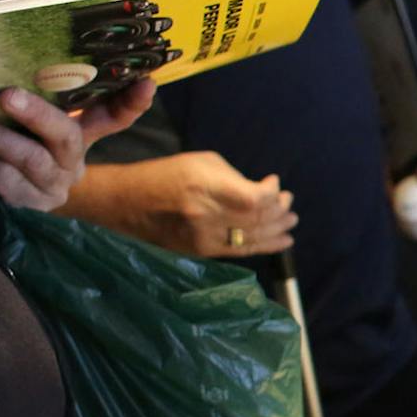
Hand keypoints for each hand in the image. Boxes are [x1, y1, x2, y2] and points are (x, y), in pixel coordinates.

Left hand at [0, 78, 154, 212]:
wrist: (13, 200)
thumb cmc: (21, 148)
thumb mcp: (33, 126)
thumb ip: (36, 103)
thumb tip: (13, 57)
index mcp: (83, 135)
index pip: (116, 117)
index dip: (133, 102)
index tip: (146, 83)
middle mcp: (73, 161)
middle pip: (64, 135)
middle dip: (36, 114)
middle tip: (7, 95)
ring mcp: (54, 186)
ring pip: (29, 160)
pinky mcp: (31, 206)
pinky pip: (9, 185)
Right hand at [69, 150, 296, 258]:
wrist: (126, 203)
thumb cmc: (166, 174)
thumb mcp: (201, 163)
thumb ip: (235, 178)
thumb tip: (266, 191)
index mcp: (204, 188)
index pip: (254, 199)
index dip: (272, 194)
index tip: (275, 183)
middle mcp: (205, 216)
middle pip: (257, 220)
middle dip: (280, 212)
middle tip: (289, 204)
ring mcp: (203, 238)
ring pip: (252, 238)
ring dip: (277, 230)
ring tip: (290, 221)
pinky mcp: (201, 252)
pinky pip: (240, 251)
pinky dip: (265, 245)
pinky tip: (281, 241)